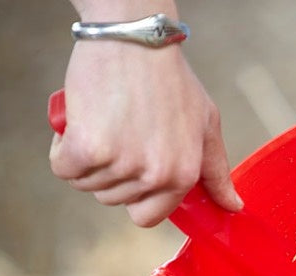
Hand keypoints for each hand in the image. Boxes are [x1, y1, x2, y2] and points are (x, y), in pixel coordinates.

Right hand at [49, 39, 241, 226]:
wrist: (135, 40)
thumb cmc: (170, 80)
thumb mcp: (206, 124)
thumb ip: (216, 171)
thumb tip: (233, 207)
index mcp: (184, 175)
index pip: (147, 216)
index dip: (133, 196)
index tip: (130, 169)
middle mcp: (156, 175)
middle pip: (112, 199)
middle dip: (109, 171)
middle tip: (119, 132)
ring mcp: (122, 163)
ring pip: (86, 183)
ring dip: (85, 158)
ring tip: (104, 122)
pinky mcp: (88, 148)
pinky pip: (64, 168)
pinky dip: (62, 149)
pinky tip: (79, 123)